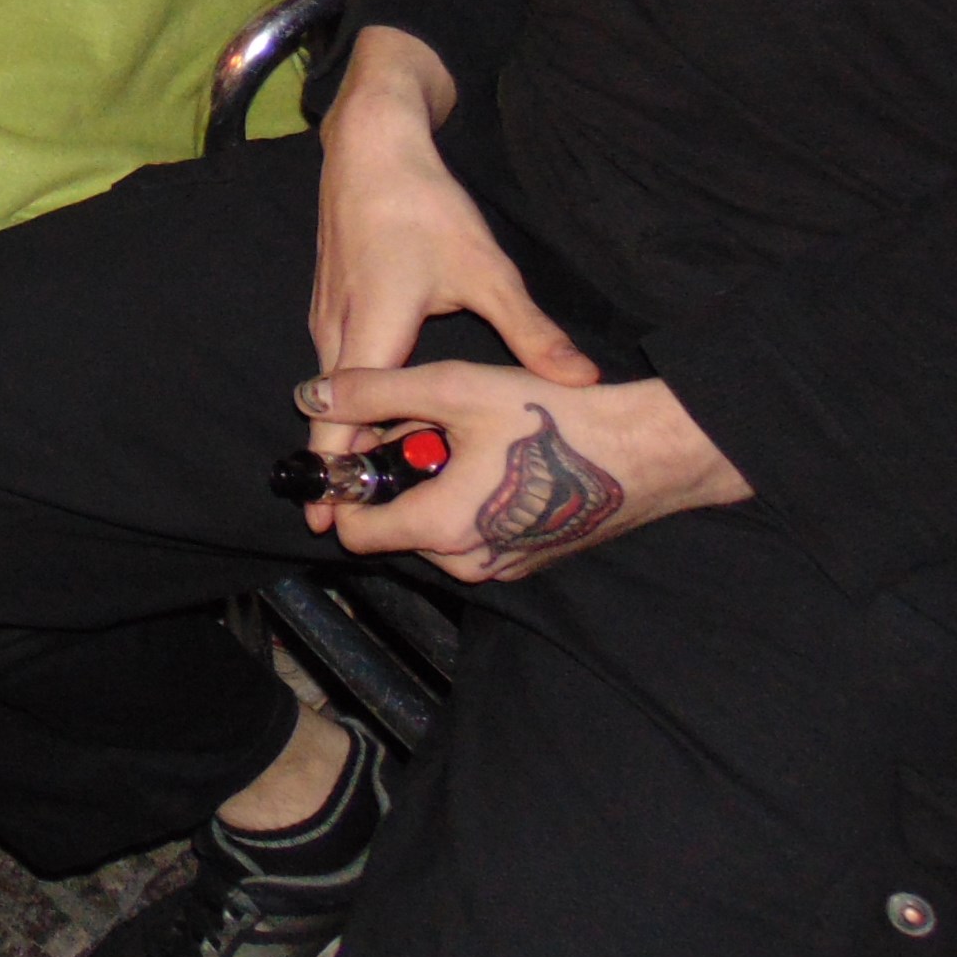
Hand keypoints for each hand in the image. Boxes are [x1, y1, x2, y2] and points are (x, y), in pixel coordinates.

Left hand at [298, 361, 747, 581]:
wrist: (648, 453)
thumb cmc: (552, 421)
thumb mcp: (452, 389)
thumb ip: (372, 392)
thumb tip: (309, 397)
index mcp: (438, 528)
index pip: (356, 532)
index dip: (346, 489)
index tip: (359, 448)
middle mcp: (466, 562)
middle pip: (397, 522)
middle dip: (400, 475)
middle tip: (434, 426)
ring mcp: (503, 567)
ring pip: (437, 523)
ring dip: (436, 482)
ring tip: (471, 435)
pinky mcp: (530, 559)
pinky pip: (475, 530)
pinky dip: (470, 496)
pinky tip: (499, 457)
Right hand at [305, 29, 596, 526]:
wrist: (371, 148)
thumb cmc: (424, 206)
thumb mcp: (488, 271)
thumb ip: (531, 333)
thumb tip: (580, 380)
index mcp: (372, 330)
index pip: (343, 417)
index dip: (336, 471)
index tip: (329, 519)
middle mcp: (337, 330)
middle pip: (328, 414)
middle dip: (339, 468)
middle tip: (354, 520)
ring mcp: (329, 316)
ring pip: (331, 391)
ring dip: (345, 433)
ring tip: (371, 481)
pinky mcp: (333, 303)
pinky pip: (337, 366)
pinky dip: (348, 400)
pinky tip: (382, 416)